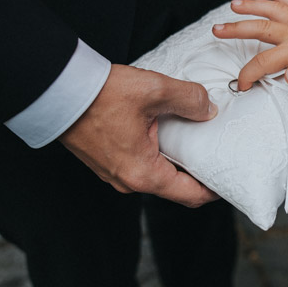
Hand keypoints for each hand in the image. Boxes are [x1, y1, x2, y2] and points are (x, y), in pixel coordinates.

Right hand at [59, 64, 218, 206]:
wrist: (57, 90)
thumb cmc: (100, 94)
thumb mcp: (154, 91)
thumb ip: (188, 99)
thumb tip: (208, 108)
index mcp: (143, 175)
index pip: (190, 196)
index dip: (215, 189)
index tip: (230, 177)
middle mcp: (128, 181)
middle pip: (174, 186)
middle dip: (196, 171)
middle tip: (216, 152)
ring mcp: (114, 172)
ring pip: (155, 173)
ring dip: (174, 159)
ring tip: (192, 136)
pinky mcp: (104, 160)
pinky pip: (139, 162)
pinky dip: (156, 151)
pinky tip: (163, 129)